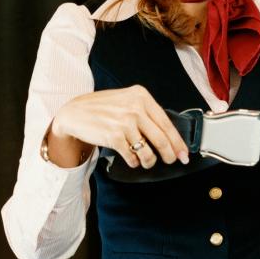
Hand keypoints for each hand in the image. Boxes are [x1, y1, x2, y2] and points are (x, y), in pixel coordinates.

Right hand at [50, 85, 188, 168]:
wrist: (75, 113)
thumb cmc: (102, 108)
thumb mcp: (126, 100)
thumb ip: (145, 113)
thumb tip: (168, 135)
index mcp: (141, 96)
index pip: (167, 123)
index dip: (178, 142)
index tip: (184, 153)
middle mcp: (135, 108)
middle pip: (161, 139)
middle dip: (169, 155)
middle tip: (171, 161)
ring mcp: (124, 122)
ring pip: (148, 151)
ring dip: (149, 161)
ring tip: (146, 162)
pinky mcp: (114, 136)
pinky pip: (132, 156)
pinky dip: (135, 162)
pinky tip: (133, 160)